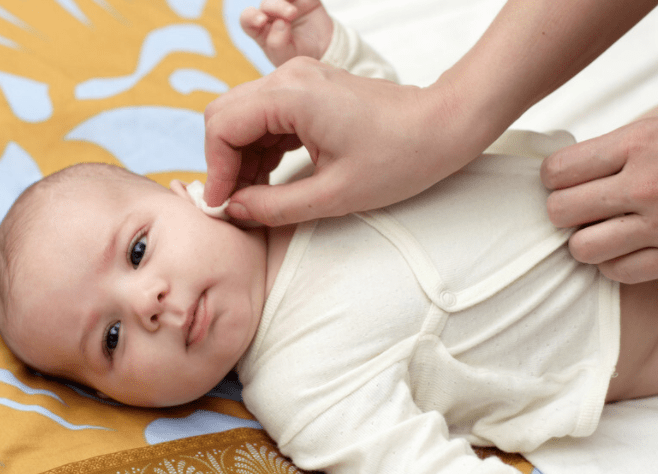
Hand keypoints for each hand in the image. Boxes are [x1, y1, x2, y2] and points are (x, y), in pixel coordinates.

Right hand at [203, 57, 490, 225]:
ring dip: (242, 157)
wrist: (442, 127)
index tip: (222, 207)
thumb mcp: (334, 195)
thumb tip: (234, 211)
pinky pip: (267, 117)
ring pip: (244, 116)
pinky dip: (261, 148)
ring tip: (254, 198)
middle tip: (234, 204)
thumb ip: (275, 207)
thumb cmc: (399, 157)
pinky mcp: (309, 90)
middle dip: (224, 162)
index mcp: (291, 95)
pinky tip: (270, 179)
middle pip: (226, 115)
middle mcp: (288, 78)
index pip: (223, 126)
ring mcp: (299, 80)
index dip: (215, 170)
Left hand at [241, 0, 332, 66]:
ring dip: (282, 3)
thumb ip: (277, 44)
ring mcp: (284, 4)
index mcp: (261, 31)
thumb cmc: (300, 55)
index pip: (247, 20)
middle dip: (274, 7)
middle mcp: (270, 15)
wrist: (325, 49)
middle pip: (265, 5)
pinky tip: (298, 2)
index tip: (261, 20)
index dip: (250, 17)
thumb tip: (279, 22)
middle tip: (289, 14)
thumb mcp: (286, 57)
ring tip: (293, 13)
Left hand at [542, 110, 657, 282]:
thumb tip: (567, 169)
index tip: (562, 181)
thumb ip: (617, 148)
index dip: (552, 179)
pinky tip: (623, 249)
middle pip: (561, 211)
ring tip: (599, 230)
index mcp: (638, 143)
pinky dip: (612, 263)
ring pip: (582, 248)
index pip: (557, 171)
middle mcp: (645, 184)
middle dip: (562, 211)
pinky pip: (617, 272)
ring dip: (584, 241)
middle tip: (577, 208)